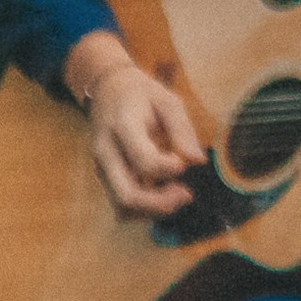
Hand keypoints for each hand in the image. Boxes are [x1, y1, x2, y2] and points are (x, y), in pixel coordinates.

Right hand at [84, 60, 206, 219]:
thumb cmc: (141, 95)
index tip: (184, 163)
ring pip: (121, 206)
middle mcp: (107, 152)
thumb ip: (182, 130)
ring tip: (179, 194)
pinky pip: (120, 205)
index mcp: (123, 127)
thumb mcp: (167, 101)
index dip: (168, 169)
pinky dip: (144, 209)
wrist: (107, 90)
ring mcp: (102, 167)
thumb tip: (197, 161)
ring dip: (153, 210)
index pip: (143, 159)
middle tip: (186, 193)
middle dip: (160, 203)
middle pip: (127, 194)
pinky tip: (163, 195)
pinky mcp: (105, 176)